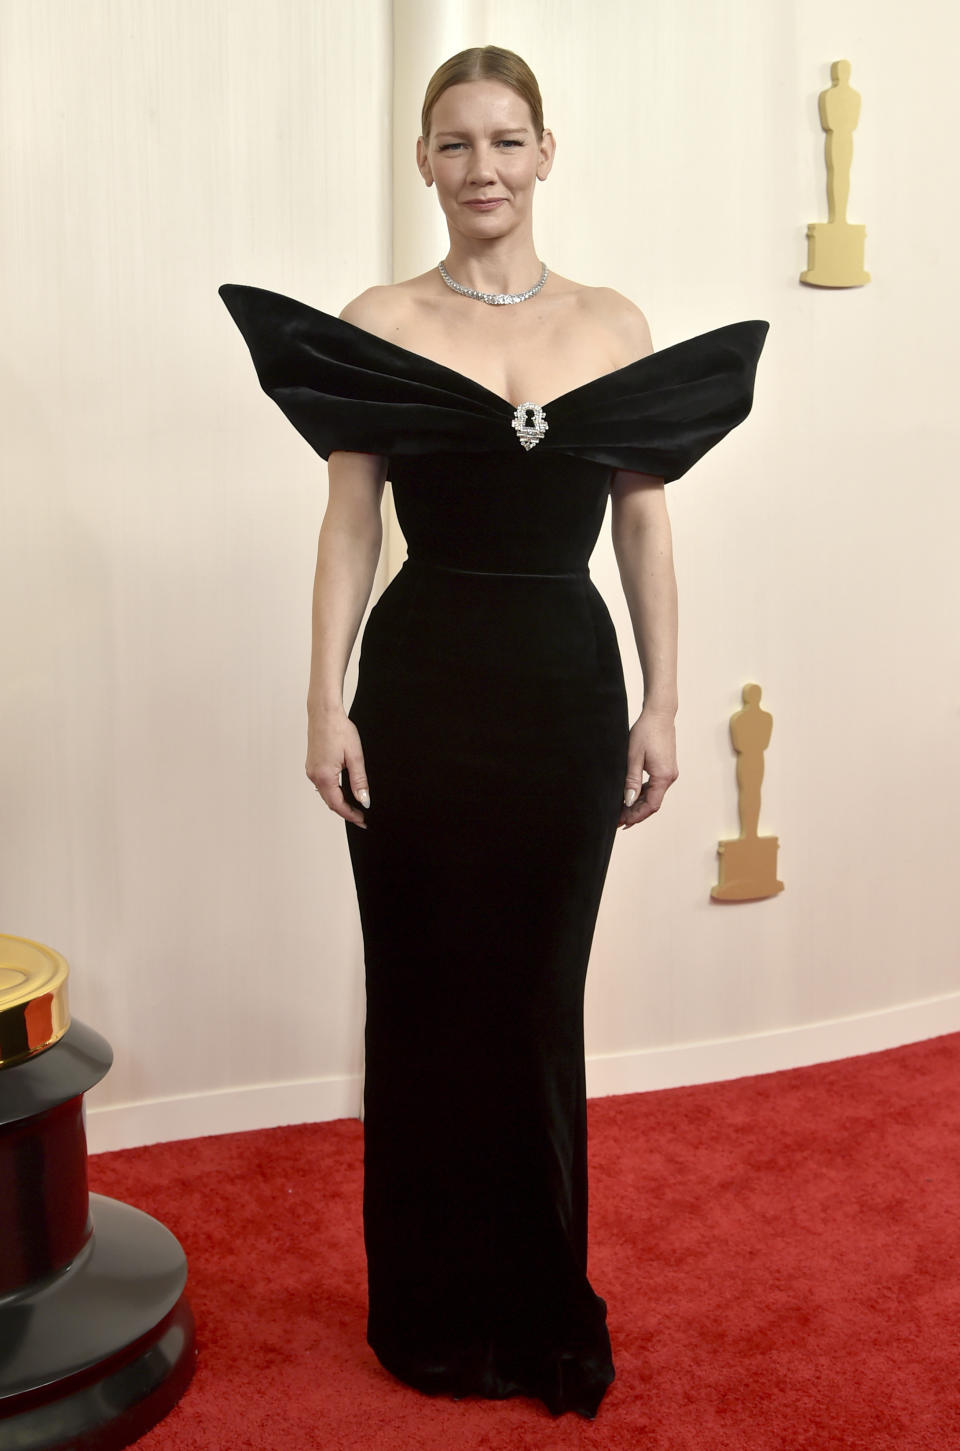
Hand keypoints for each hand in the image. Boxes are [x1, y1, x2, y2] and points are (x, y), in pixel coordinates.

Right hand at [306, 708, 369, 827]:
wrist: (324, 712)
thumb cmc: (339, 729)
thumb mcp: (355, 757)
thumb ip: (359, 781)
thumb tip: (364, 800)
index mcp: (324, 776)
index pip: (338, 804)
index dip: (351, 815)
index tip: (362, 821)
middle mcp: (314, 775)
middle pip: (330, 802)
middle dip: (346, 811)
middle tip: (361, 817)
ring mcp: (311, 770)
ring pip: (326, 793)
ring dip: (339, 801)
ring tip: (355, 806)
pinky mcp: (312, 764)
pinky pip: (322, 784)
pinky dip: (333, 791)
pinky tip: (343, 790)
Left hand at [619, 709, 678, 828]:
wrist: (659, 714)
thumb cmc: (646, 732)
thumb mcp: (633, 757)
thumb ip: (631, 781)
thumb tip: (628, 801)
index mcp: (663, 777)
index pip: (651, 805)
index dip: (635, 816)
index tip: (622, 822)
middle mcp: (669, 777)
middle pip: (652, 803)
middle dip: (635, 813)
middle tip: (617, 820)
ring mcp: (669, 773)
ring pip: (653, 796)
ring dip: (638, 805)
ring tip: (621, 812)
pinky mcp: (666, 768)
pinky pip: (655, 787)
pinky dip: (643, 794)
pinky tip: (631, 797)